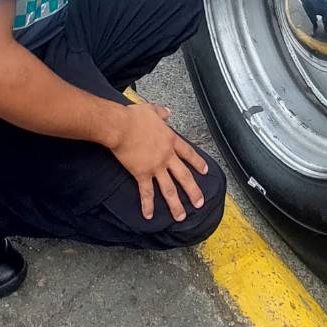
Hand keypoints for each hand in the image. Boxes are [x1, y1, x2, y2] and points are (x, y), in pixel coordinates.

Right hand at [110, 102, 207, 220]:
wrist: (121, 126)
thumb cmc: (134, 117)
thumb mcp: (151, 110)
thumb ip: (161, 112)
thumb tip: (167, 112)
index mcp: (170, 140)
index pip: (188, 153)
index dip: (198, 162)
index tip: (205, 171)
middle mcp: (166, 156)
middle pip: (184, 176)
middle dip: (193, 191)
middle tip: (200, 203)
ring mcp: (155, 167)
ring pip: (169, 189)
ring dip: (176, 204)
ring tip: (181, 217)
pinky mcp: (142, 174)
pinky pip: (146, 192)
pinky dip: (148, 205)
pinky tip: (149, 215)